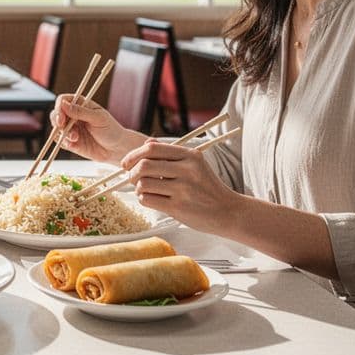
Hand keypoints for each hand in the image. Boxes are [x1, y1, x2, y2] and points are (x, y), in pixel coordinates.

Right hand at [48, 94, 124, 162]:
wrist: (116, 149)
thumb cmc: (111, 130)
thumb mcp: (98, 118)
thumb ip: (80, 112)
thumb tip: (63, 104)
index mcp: (81, 105)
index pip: (63, 101)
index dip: (59, 107)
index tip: (61, 117)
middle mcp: (73, 116)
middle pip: (55, 114)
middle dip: (57, 121)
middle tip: (62, 127)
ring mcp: (71, 129)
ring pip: (56, 128)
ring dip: (63, 133)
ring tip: (75, 138)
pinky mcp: (70, 142)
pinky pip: (60, 141)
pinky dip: (64, 143)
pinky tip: (74, 145)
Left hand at [119, 140, 238, 231]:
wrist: (228, 211)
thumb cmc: (207, 188)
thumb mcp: (195, 165)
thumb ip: (170, 153)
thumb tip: (146, 142)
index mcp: (190, 155)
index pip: (152, 149)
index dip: (133, 155)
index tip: (126, 163)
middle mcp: (187, 170)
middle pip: (144, 166)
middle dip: (131, 173)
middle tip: (132, 178)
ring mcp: (183, 189)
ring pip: (143, 184)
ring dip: (138, 188)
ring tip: (145, 190)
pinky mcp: (179, 207)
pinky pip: (148, 200)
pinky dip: (144, 199)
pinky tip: (152, 200)